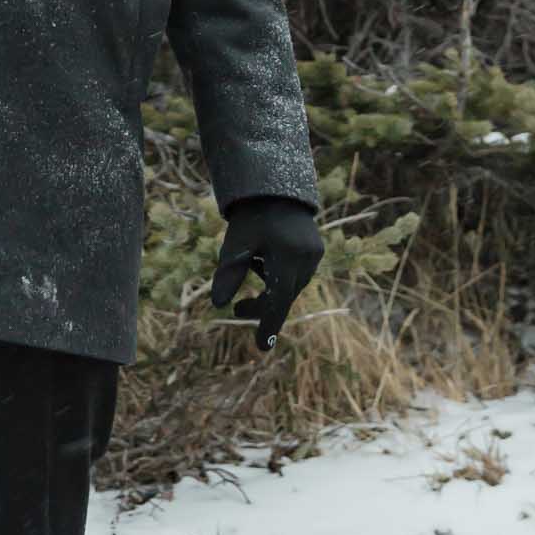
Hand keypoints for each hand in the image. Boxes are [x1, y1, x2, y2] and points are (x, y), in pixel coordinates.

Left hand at [210, 197, 323, 353]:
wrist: (274, 186)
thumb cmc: (250, 215)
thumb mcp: (234, 244)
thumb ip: (228, 274)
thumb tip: (218, 305)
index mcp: (287, 255)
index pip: (278, 300)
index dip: (268, 324)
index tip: (261, 347)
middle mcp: (307, 257)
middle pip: (284, 295)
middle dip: (262, 306)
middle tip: (237, 310)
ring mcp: (314, 253)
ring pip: (290, 286)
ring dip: (270, 288)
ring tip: (251, 265)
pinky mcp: (315, 250)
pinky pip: (296, 273)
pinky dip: (278, 275)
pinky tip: (263, 259)